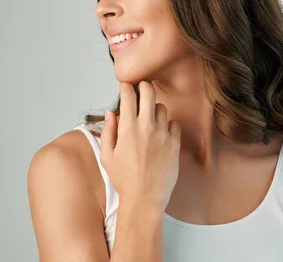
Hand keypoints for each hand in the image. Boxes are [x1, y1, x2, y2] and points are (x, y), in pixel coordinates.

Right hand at [100, 81, 181, 210]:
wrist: (145, 198)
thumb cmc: (125, 179)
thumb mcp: (107, 156)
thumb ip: (108, 131)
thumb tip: (110, 113)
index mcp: (127, 128)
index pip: (128, 96)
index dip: (126, 86)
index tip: (126, 85)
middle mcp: (147, 127)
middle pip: (149, 92)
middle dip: (144, 86)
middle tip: (142, 88)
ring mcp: (163, 134)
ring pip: (162, 107)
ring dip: (155, 109)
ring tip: (150, 118)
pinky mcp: (175, 143)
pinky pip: (174, 124)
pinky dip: (168, 125)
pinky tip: (162, 133)